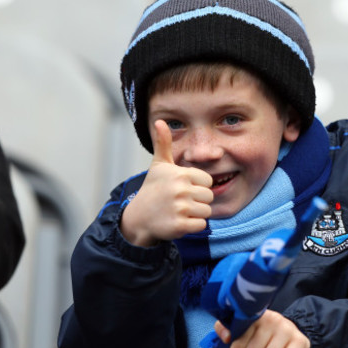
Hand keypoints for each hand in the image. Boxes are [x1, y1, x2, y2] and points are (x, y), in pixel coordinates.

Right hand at [120, 120, 212, 245]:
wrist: (139, 217)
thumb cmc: (153, 188)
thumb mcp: (159, 165)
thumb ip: (164, 143)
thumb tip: (160, 121)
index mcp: (180, 174)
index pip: (208, 181)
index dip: (198, 186)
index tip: (183, 188)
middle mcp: (180, 190)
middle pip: (209, 197)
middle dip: (198, 201)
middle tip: (181, 202)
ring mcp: (180, 208)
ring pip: (207, 212)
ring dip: (196, 214)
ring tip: (180, 211)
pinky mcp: (179, 226)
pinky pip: (201, 225)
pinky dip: (193, 225)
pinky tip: (180, 221)